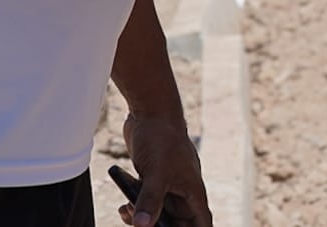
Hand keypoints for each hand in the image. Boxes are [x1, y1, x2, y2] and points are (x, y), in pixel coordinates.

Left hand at [118, 112, 210, 226]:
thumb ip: (150, 200)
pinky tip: (123, 207)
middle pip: (178, 222)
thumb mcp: (156, 172)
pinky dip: (136, 209)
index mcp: (193, 190)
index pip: (202, 222)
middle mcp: (183, 190)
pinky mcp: (153, 179)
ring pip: (160, 215)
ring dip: (146, 220)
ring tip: (128, 214)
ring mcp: (168, 184)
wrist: (149, 111)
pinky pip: (147, 202)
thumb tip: (142, 226)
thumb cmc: (161, 137)